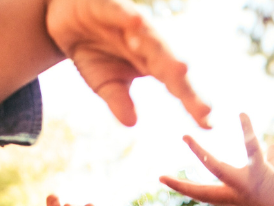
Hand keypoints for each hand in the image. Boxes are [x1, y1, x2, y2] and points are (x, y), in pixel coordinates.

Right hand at [46, 0, 211, 127]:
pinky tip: (137, 23)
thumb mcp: (103, 82)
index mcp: (151, 63)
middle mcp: (147, 43)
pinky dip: (128, 17)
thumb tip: (131, 123)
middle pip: (170, 64)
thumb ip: (118, 99)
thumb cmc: (93, 50)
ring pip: (151, 38)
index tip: (208, 125)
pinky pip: (120, 11)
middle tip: (204, 108)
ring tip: (181, 70)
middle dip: (187, 86)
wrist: (65, 18)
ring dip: (165, 53)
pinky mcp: (109, 6)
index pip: (176, 86)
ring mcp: (130, 24)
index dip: (192, 103)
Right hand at [159, 114, 273, 205]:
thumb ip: (272, 161)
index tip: (162, 179)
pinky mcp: (262, 174)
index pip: (205, 192)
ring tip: (184, 138)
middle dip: (181, 185)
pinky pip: (251, 149)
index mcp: (236, 195)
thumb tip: (271, 146)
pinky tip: (242, 114)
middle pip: (202, 191)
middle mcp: (237, 194)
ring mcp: (246, 186)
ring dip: (199, 154)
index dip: (183, 187)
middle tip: (158, 178)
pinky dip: (246, 130)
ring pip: (217, 169)